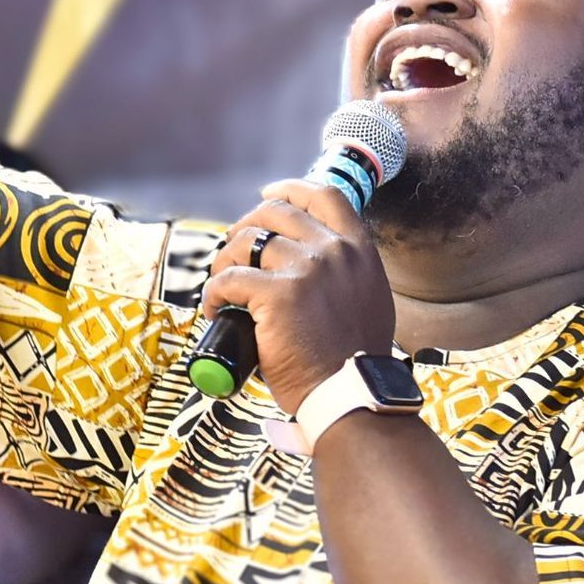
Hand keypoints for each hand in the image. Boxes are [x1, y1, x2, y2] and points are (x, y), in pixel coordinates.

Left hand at [201, 180, 395, 413]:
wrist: (350, 394)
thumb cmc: (353, 360)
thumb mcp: (369, 299)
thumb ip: (348, 272)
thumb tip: (318, 264)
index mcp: (358, 249)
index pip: (323, 196)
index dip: (290, 189)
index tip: (268, 194)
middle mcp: (334, 251)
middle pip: (276, 213)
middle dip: (246, 226)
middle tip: (233, 251)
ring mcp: (306, 269)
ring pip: (246, 242)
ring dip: (225, 260)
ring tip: (221, 285)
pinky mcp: (276, 294)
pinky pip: (229, 279)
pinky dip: (214, 292)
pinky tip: (215, 308)